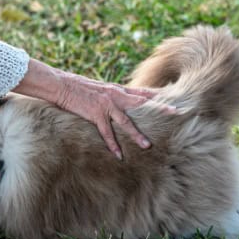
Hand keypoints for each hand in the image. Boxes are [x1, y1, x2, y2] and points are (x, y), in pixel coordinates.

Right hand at [56, 72, 172, 158]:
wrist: (62, 84)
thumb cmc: (78, 85)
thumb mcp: (99, 87)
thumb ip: (111, 93)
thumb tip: (119, 98)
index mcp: (117, 89)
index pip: (142, 92)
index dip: (157, 95)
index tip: (173, 98)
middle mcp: (115, 96)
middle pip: (142, 103)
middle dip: (160, 107)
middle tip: (176, 112)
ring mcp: (106, 105)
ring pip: (126, 122)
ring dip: (137, 134)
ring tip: (147, 146)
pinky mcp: (95, 114)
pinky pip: (106, 132)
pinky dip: (112, 144)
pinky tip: (118, 155)